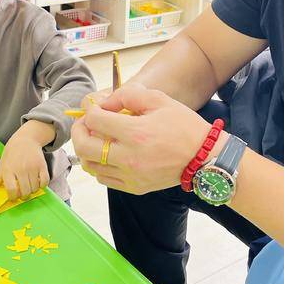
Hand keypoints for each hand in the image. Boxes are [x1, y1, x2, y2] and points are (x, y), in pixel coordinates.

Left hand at [0, 134, 49, 200]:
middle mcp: (21, 169)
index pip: (11, 189)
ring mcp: (32, 167)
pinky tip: (38, 182)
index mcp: (9, 169)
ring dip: (32, 190)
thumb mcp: (3, 163)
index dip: (13, 197)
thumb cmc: (13, 151)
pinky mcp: (42, 166)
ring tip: (30, 186)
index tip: (13, 197)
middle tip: (22, 193)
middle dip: (23, 196)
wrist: (26, 138)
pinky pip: (45, 181)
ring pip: (35, 188)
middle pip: (25, 191)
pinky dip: (42, 185)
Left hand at [71, 83, 213, 194]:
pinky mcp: (134, 188)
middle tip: (85, 122)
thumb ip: (127, 95)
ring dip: (86, 149)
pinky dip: (98, 166)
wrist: (204, 158)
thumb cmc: (183, 126)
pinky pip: (103, 179)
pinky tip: (107, 154)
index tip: (95, 106)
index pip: (94, 120)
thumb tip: (104, 103)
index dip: (89, 109)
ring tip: (95, 138)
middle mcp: (129, 157)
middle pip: (84, 145)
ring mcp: (130, 176)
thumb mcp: (159, 100)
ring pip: (90, 165)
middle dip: (78, 130)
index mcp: (136, 133)